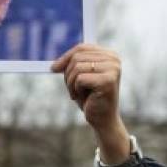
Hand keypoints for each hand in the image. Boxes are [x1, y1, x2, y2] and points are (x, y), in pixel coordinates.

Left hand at [51, 44, 129, 163]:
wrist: (102, 119)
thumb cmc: (90, 97)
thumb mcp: (79, 76)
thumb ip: (72, 63)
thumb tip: (52, 64)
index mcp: (109, 55)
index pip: (81, 47)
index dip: (65, 57)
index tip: (53, 69)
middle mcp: (114, 59)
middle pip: (77, 57)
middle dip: (68, 74)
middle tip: (72, 88)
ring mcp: (113, 69)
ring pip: (76, 67)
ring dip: (71, 83)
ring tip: (78, 93)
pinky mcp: (109, 80)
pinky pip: (79, 79)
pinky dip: (76, 89)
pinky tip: (83, 97)